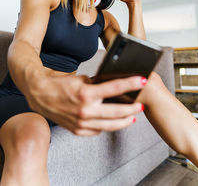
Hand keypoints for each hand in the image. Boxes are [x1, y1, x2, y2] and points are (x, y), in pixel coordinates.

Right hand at [26, 75, 144, 135]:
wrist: (41, 95)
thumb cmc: (61, 85)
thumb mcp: (81, 80)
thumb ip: (98, 84)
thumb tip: (114, 87)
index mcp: (86, 93)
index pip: (114, 88)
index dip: (130, 84)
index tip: (142, 81)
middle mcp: (85, 110)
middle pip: (117, 111)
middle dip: (133, 108)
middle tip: (141, 105)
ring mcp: (82, 123)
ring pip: (110, 125)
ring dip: (124, 121)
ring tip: (132, 117)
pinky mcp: (78, 130)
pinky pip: (98, 130)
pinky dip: (107, 126)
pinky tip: (113, 122)